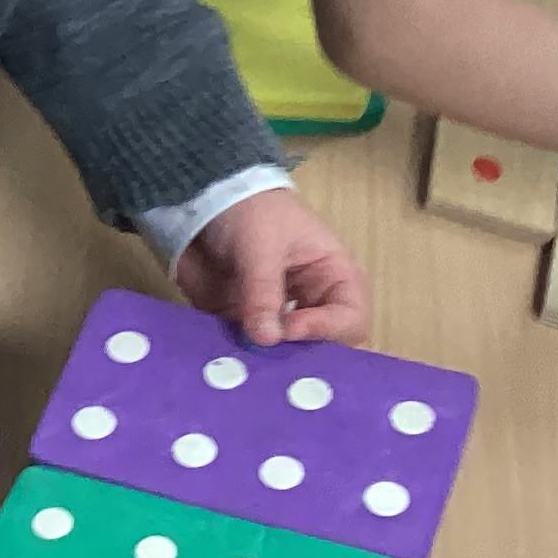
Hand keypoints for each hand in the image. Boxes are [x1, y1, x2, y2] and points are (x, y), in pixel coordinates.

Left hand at [172, 185, 371, 347]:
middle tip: (269, 358)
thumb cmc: (252, 210)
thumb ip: (263, 290)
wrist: (206, 196)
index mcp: (334, 277)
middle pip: (323, 347)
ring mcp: (278, 317)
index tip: (287, 330)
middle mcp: (311, 304)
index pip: (351, 319)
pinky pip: (246, 350)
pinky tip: (220, 353)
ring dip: (264, 361)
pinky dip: (236, 355)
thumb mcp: (260, 245)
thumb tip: (266, 338)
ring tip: (242, 360)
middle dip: (298, 357)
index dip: (326, 330)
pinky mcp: (247, 324)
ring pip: (283, 356)